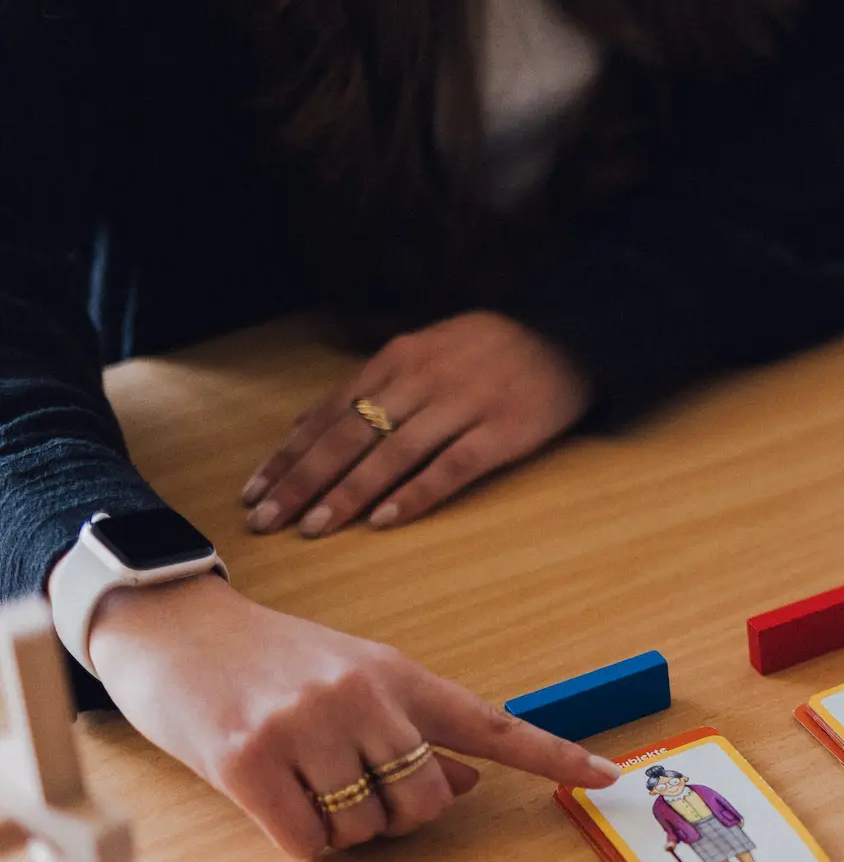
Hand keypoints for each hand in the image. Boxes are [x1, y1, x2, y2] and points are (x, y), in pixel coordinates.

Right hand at [88, 575, 620, 857]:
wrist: (171, 624)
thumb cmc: (270, 661)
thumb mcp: (354, 677)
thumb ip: (413, 727)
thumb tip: (468, 785)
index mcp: (400, 675)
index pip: (492, 724)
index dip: (554, 757)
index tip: (608, 778)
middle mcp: (362, 695)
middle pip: (427, 802)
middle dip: (397, 817)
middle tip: (354, 792)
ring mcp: (305, 725)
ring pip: (366, 827)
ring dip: (341, 830)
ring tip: (303, 782)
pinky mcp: (247, 759)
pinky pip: (307, 842)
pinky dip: (297, 840)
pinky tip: (271, 800)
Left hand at [241, 310, 591, 536]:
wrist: (570, 334)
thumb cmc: (491, 349)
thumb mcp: (426, 348)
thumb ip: (374, 384)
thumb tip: (311, 422)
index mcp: (398, 358)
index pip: (329, 413)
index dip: (289, 455)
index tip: (254, 491)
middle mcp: (422, 379)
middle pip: (349, 437)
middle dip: (302, 481)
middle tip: (267, 520)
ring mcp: (463, 405)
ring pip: (390, 455)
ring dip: (347, 494)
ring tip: (314, 527)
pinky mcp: (503, 432)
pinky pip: (450, 468)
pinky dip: (415, 494)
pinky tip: (386, 520)